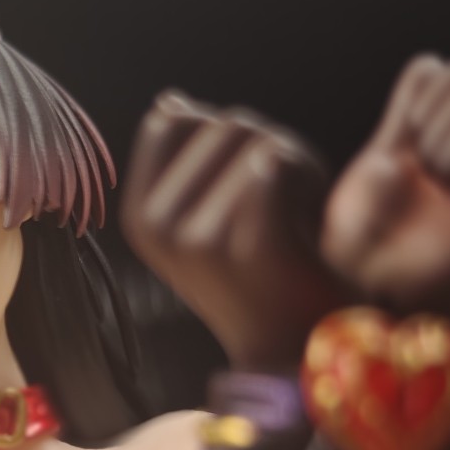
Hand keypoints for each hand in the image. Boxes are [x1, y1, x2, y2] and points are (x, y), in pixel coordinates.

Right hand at [121, 92, 348, 369]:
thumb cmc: (263, 274)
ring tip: (297, 218)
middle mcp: (156, 226)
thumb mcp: (207, 213)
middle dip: (267, 147)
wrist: (299, 348)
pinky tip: (310, 223)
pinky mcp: (241, 245)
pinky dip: (308, 181)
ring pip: (256, 139)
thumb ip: (187, 158)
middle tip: (284, 205)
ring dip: (296, 165)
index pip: (174, 119)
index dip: (223, 135)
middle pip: (222, 123)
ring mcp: (194, 238)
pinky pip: (275, 163)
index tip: (245, 184)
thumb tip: (170, 101)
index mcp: (138, 216)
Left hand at [321, 56, 449, 320]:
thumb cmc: (364, 241)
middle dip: (429, 128)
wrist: (372, 293)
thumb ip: (406, 113)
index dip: (410, 108)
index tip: (400, 155)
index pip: (441, 73)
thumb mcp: (379, 162)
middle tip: (423, 180)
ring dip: (448, 148)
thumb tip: (434, 64)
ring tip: (441, 190)